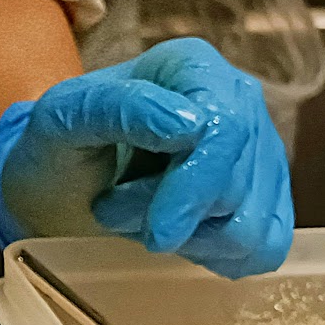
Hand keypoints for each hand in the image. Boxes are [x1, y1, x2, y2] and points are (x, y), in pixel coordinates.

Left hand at [0, 37, 292, 278]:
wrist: (58, 188)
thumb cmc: (57, 150)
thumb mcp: (61, 121)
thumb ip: (117, 108)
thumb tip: (191, 124)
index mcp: (193, 67)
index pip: (227, 130)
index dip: (194, 186)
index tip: (155, 232)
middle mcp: (238, 101)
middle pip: (236, 185)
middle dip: (167, 213)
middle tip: (111, 208)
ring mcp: (259, 151)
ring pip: (252, 224)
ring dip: (187, 239)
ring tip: (136, 217)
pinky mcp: (266, 200)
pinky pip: (266, 247)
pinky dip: (215, 256)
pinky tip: (176, 239)